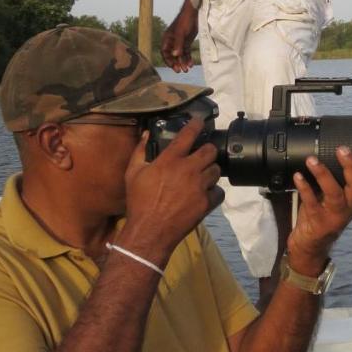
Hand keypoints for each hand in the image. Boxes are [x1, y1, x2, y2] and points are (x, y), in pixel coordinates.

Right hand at [121, 118, 222, 263]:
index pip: (188, 134)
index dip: (197, 124)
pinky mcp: (206, 203)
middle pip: (210, 151)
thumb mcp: (132, 173)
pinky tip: (206, 193)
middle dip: (208, 150)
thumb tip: (146, 134)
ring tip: (204, 175)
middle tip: (203, 154)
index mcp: (171, 159)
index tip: (200, 121)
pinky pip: (219, 192)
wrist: (149, 230)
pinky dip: (214, 191)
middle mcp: (189, 169)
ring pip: (216, 170)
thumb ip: (139, 151)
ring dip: (211, 170)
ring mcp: (200, 186)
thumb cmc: (139, 201)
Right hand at [161, 0, 198, 72]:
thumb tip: (175, 56)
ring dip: (183, 62)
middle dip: (176, 63)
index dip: (168, 60)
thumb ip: (178, 44)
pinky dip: (188, 58)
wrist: (194, 13)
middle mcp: (172, 41)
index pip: (165, 52)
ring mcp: (180, 42)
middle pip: (172, 55)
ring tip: (187, 69)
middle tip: (180, 71)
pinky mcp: (187, 41)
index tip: (173, 67)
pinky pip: (186, 52)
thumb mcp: (181, 33)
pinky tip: (191, 64)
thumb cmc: (185, 21)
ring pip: (180, 55)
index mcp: (167, 38)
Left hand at [287, 148, 351, 274]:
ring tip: (312, 160)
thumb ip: (338, 179)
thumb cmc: (324, 211)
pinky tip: (298, 176)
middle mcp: (349, 208)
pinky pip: (311, 202)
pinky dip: (304, 187)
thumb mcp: (336, 196)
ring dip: (323, 174)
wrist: (311, 242)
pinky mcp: (318, 221)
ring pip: (334, 194)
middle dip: (351, 167)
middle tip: (343, 150)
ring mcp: (334, 216)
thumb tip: (333, 151)